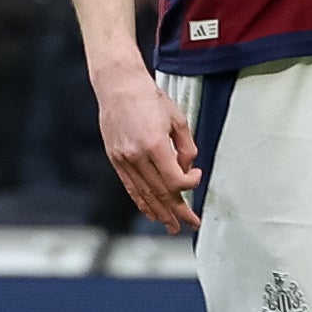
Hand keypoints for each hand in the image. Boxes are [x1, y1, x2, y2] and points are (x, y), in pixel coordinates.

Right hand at [95, 67, 201, 235]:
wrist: (118, 86)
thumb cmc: (148, 97)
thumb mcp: (177, 119)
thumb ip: (186, 147)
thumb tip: (186, 167)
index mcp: (154, 144)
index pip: (175, 179)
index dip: (189, 184)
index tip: (196, 176)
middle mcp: (136, 155)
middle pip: (160, 192)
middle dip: (177, 211)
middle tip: (189, 223)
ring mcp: (123, 159)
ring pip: (144, 194)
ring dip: (159, 212)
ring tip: (170, 225)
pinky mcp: (115, 159)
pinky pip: (130, 187)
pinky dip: (141, 202)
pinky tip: (149, 211)